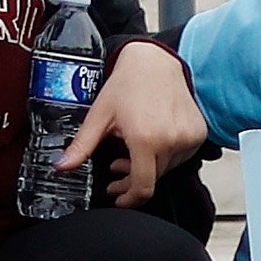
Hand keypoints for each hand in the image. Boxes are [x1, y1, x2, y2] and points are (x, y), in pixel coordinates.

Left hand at [72, 44, 207, 205]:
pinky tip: (152, 141)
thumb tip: (61, 166)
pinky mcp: (199, 133)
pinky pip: (181, 155)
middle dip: (132, 179)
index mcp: (146, 139)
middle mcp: (171, 141)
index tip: (119, 198)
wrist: (155, 61)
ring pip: (167, 168)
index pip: (143, 187)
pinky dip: (166, 155)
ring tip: (132, 152)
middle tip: (117, 168)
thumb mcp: (99, 116)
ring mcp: (188, 138)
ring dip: (149, 166)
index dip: (129, 199)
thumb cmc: (128, 83)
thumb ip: (82, 146)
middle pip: (153, 178)